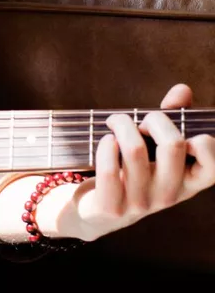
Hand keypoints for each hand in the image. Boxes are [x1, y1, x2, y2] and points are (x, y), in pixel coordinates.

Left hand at [69, 83, 214, 240]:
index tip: (181, 130)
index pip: (214, 166)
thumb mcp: (156, 148)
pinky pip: (110, 170)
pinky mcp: (112, 208)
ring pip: (135, 149)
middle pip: (173, 145)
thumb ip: (172, 119)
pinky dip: (105, 146)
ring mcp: (141, 204)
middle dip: (155, 119)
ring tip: (115, 123)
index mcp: (188, 183)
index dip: (203, 143)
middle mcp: (169, 195)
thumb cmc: (133, 171)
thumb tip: (183, 89)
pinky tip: (105, 141)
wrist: (97, 211)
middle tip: (142, 119)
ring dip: (122, 124)